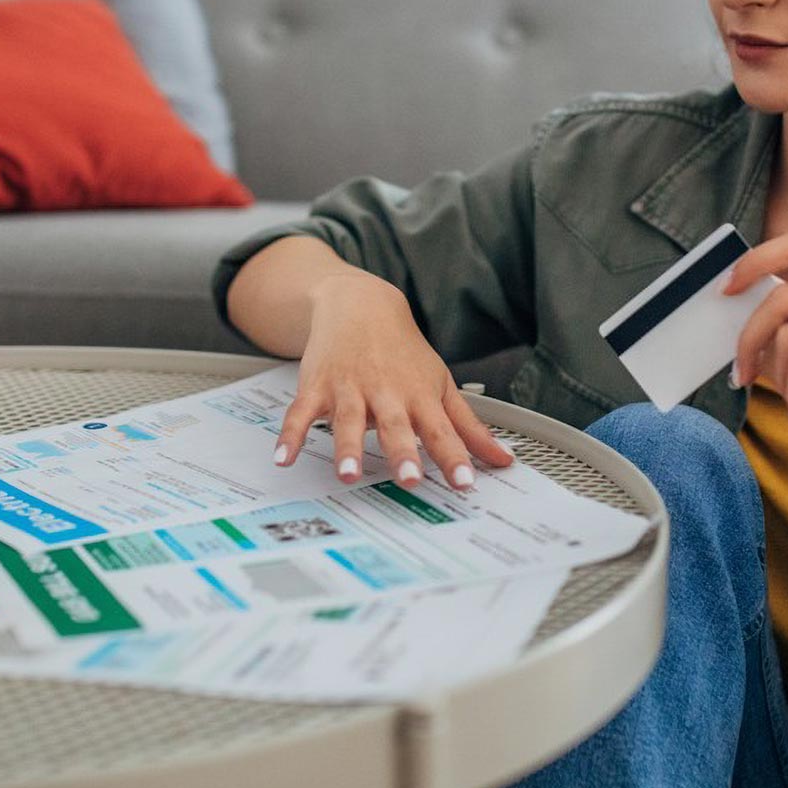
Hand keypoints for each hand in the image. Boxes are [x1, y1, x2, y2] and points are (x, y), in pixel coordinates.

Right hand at [273, 273, 514, 490]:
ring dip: (347, 448)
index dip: (453, 457)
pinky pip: (301, 412)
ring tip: (348, 475)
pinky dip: (291, 433)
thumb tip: (504, 459)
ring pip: (347, 420)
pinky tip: (284, 456)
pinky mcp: (317, 386)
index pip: (441, 431)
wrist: (360, 304)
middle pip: (395, 426)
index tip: (465, 483)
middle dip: (402, 452)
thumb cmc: (403, 352)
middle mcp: (385, 392)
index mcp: (419, 395)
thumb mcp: (440, 384)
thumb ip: (468, 427)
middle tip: (408, 479)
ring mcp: (349, 388)